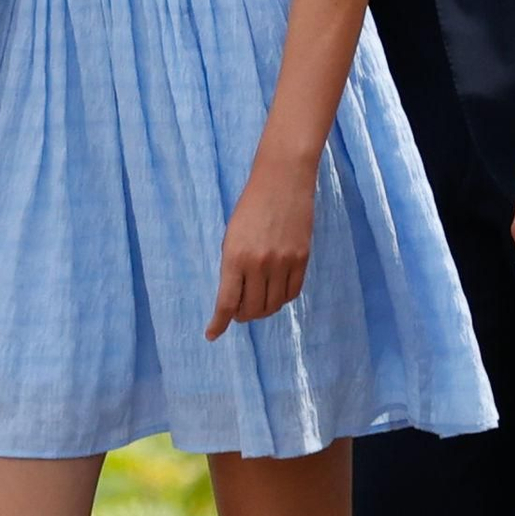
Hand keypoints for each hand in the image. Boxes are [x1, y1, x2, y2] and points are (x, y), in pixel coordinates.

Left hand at [206, 154, 314, 340]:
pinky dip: (281, 299)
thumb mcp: (232, 237)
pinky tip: (275, 294)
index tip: (212, 334)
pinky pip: (292, 293)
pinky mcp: (302, 259)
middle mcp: (259, 264)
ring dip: (262, 310)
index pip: (227, 302)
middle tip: (238, 312)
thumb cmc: (250, 207)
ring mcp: (283, 263)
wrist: (282, 181)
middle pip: (251, 309)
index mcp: (235, 257)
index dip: (219, 323)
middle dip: (242, 316)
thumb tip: (236, 299)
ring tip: (256, 303)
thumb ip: (233, 267)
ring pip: (272, 305)